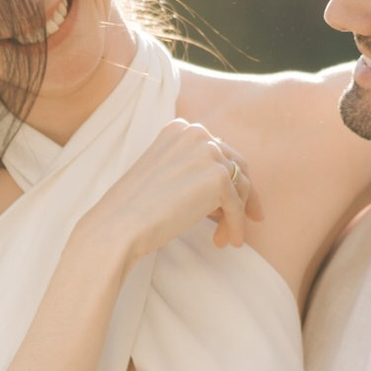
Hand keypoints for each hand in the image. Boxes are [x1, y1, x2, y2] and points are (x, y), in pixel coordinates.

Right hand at [78, 119, 263, 265]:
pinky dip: (236, 226)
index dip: (229, 176)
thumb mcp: (163, 173)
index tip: (234, 198)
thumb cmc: (134, 207)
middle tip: (251, 218)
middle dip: (244, 194)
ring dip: (236, 214)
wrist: (119, 224)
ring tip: (225, 238)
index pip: (218, 150)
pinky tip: (229, 242)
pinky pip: (237, 206)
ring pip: (240, 185)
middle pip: (236, 164)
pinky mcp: (217, 177)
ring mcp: (208, 152)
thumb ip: (191, 168)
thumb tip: (227, 184)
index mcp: (180, 128)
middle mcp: (196, 133)